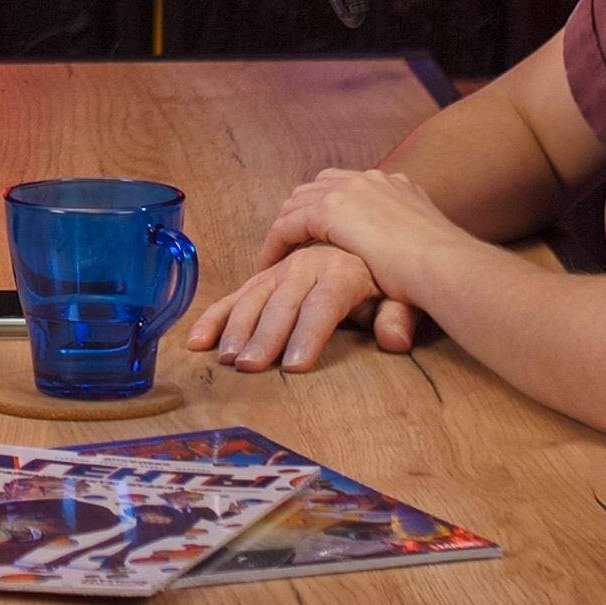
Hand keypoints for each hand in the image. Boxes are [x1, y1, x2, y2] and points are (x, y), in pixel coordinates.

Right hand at [184, 244, 418, 370]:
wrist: (381, 238)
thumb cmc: (394, 276)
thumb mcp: (405, 294)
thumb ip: (398, 316)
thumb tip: (395, 339)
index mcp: (344, 267)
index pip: (323, 302)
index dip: (308, 333)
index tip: (294, 366)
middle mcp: (311, 261)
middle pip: (283, 299)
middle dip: (264, 333)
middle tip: (249, 366)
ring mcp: (286, 266)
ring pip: (255, 292)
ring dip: (236, 324)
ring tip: (225, 357)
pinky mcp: (270, 274)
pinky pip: (241, 290)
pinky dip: (218, 312)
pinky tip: (200, 338)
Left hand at [260, 166, 468, 290]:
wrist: (446, 265)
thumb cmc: (445, 271)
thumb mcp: (428, 247)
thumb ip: (409, 244)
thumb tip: (408, 258)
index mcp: (395, 185)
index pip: (348, 186)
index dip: (327, 207)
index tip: (318, 233)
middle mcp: (371, 179)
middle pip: (317, 188)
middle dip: (300, 213)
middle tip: (289, 244)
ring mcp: (350, 190)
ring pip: (298, 204)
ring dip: (284, 230)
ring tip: (274, 257)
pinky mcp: (330, 210)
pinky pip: (288, 225)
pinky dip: (275, 244)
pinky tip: (270, 266)